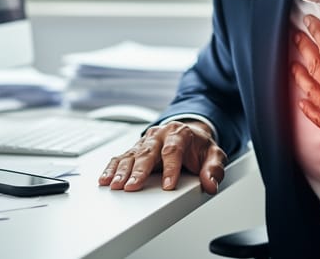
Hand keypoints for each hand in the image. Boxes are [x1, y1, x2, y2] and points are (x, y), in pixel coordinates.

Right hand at [98, 120, 226, 193]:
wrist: (190, 135)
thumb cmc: (199, 147)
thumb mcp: (213, 155)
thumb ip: (214, 168)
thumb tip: (210, 183)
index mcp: (179, 133)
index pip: (173, 150)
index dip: (170, 168)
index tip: (168, 185)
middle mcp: (160, 135)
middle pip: (148, 152)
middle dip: (139, 170)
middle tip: (133, 186)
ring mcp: (146, 141)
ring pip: (132, 155)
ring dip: (123, 171)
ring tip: (116, 185)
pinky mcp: (136, 149)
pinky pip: (122, 157)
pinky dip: (112, 168)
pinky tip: (106, 179)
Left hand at [292, 10, 319, 175]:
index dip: (318, 32)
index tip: (308, 22)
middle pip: (315, 65)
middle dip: (304, 48)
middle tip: (295, 37)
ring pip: (310, 88)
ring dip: (300, 74)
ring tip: (292, 65)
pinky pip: (315, 116)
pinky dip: (307, 108)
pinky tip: (302, 103)